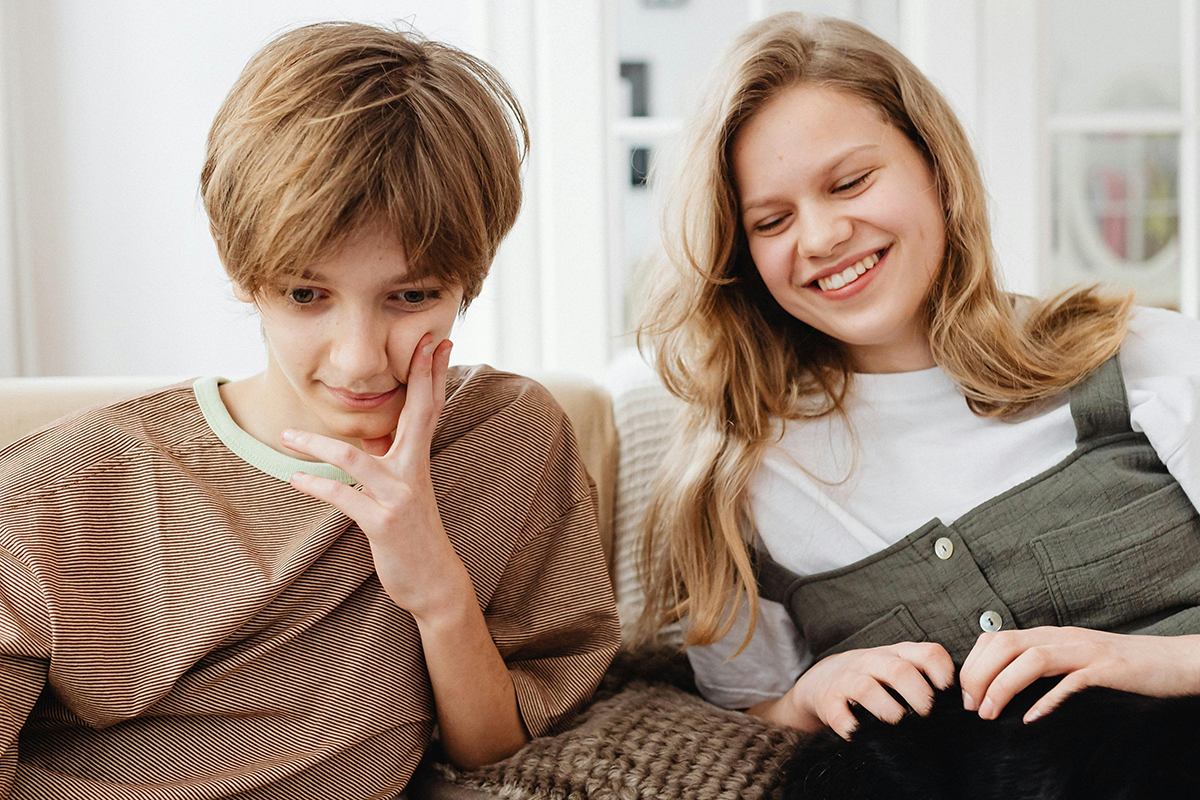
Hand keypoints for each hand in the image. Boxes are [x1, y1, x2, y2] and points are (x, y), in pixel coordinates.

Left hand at [281, 334, 468, 619]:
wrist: (433, 582)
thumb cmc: (414, 534)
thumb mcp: (405, 491)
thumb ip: (391, 461)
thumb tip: (371, 435)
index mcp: (418, 461)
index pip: (429, 407)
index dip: (433, 373)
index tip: (436, 340)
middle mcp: (413, 472)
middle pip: (419, 413)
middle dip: (419, 375)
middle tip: (420, 341)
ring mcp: (399, 497)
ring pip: (355, 459)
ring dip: (316, 446)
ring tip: (285, 436)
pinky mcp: (382, 523)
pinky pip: (342, 498)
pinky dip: (315, 487)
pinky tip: (295, 479)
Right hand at [783, 642, 954, 738]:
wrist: (824, 679)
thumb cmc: (875, 678)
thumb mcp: (899, 666)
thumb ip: (925, 677)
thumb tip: (964, 705)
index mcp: (896, 653)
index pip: (927, 652)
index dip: (944, 673)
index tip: (951, 697)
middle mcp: (871, 661)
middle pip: (899, 670)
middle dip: (920, 697)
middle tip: (928, 717)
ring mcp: (848, 680)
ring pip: (867, 689)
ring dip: (889, 711)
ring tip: (900, 726)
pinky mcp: (829, 701)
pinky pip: (840, 714)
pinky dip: (853, 728)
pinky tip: (865, 735)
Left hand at [959, 627, 1199, 722]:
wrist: (1173, 662)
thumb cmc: (1118, 668)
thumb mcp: (1071, 660)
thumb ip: (1041, 666)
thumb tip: (1001, 686)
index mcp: (1049, 635)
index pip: (995, 638)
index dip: (973, 664)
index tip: (965, 695)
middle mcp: (1062, 638)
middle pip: (1004, 645)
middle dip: (979, 675)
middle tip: (972, 708)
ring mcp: (1085, 651)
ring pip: (1031, 658)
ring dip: (1003, 686)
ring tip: (990, 714)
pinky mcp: (1108, 670)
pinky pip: (1072, 681)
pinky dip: (1048, 699)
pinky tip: (1032, 718)